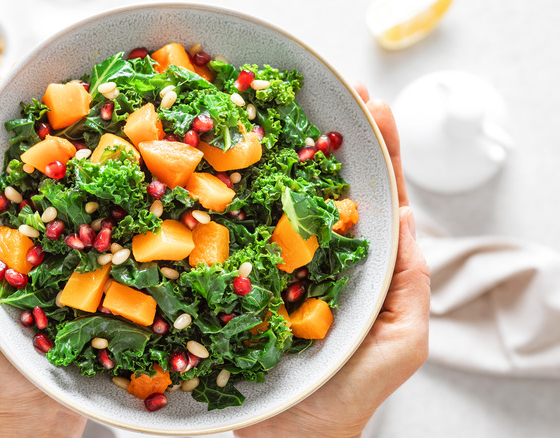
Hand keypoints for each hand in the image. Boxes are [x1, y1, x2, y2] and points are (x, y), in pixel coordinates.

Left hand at [0, 73, 87, 437]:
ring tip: (86, 113)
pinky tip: (118, 171)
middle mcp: (17, 238)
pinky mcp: (88, 268)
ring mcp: (56, 251)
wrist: (33, 411)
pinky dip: (106, 197)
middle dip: (30, 129)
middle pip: (21, 174)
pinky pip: (96, 227)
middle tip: (43, 84)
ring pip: (62, 195)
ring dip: (73, 154)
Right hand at [235, 83, 430, 437]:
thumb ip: (409, 285)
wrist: (289, 435)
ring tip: (285, 110)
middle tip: (338, 93)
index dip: (382, 153)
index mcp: (366, 265)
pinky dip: (242, 197)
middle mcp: (323, 256)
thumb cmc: (351, 393)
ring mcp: (282, 263)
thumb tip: (406, 216)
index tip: (376, 109)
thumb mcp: (402, 342)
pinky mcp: (247, 277)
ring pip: (286, 202)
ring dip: (287, 156)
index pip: (380, 199)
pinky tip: (235, 165)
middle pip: (332, 188)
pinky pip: (245, 232)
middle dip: (338, 140)